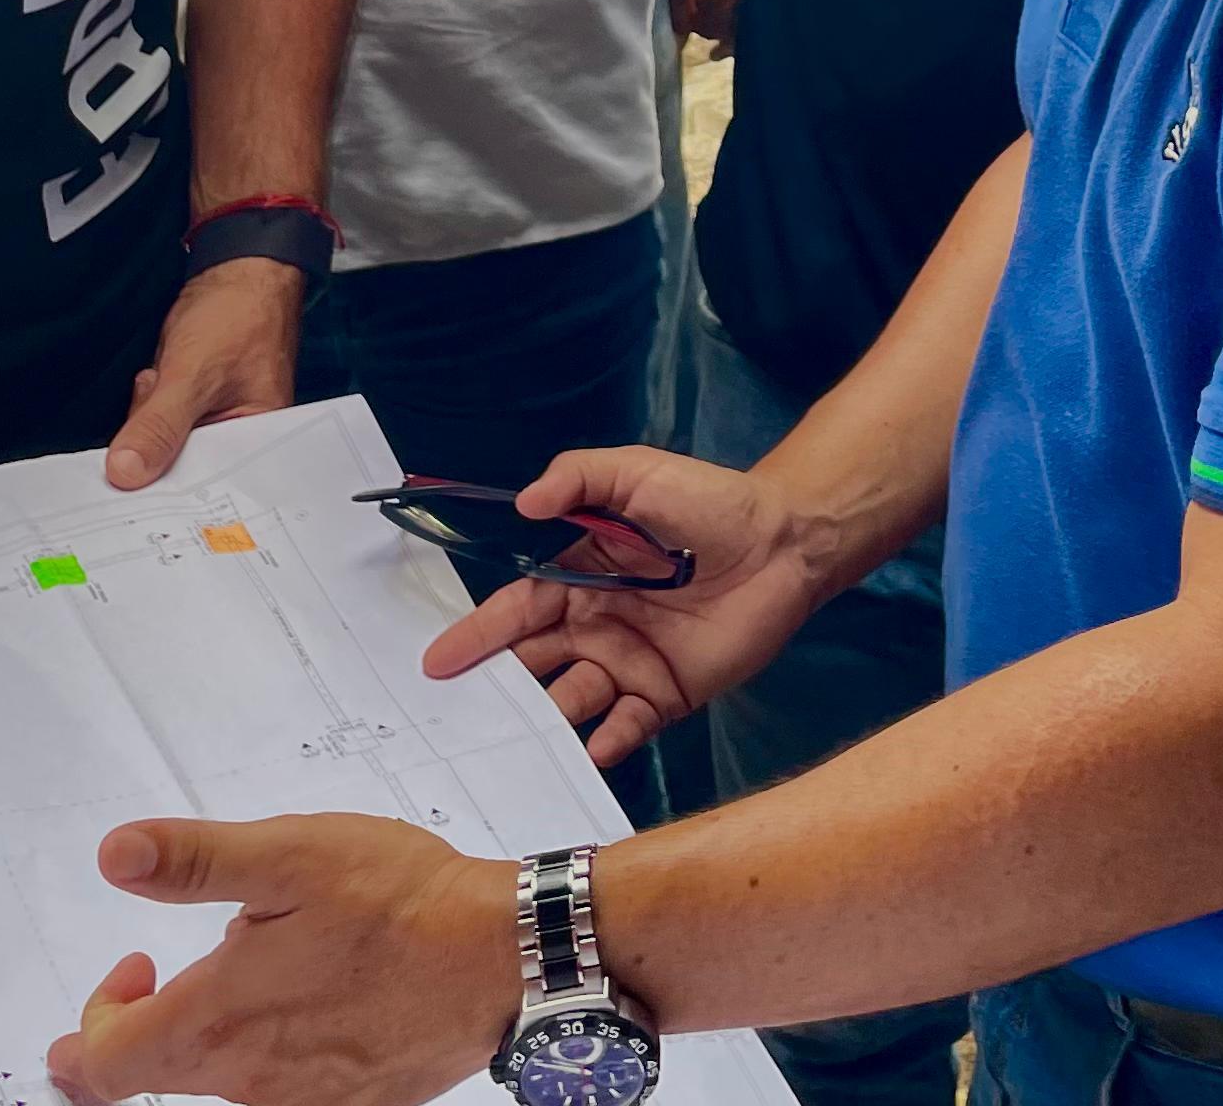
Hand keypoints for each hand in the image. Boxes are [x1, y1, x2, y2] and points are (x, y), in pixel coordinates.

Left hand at [48, 813, 510, 1105]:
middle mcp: (248, 1080)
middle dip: (138, 1030)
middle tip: (149, 981)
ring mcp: (299, 1101)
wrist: (500, 956)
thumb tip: (116, 854)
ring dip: (213, 1034)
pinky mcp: (348, 1104)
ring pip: (222, 1083)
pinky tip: (310, 1000)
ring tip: (256, 968)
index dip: (95, 1019)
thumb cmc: (398, 902)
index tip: (132, 965)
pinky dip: (272, 1053)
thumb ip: (193, 860)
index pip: (105, 1063)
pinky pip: (284, 1091)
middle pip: (156, 1079)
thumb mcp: (289, 854)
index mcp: (218, 1020)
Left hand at [106, 257, 302, 488]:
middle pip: (183, 471)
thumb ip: (160, 425)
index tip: (129, 486)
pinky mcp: (197, 406)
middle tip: (157, 397)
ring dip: (150, 414)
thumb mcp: (193, 374)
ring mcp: (217, 422)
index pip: (210, 489)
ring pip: (165, 444)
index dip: (168, 492)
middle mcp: (241, 440)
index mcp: (260, 443)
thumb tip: (124, 474)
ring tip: (163, 377)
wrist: (238, 267)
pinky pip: (163, 422)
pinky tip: (160, 375)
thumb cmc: (239, 314)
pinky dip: (152, 401)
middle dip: (156, 441)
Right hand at [424, 444, 828, 765]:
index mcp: (580, 577)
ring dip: (545, 720)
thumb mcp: (638, 475)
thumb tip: (525, 502)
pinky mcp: (669, 694)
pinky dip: (610, 740)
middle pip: (534, 663)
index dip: (478, 634)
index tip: (437, 663)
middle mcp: (596, 627)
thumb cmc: (710, 503)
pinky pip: (630, 725)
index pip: (518, 610)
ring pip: (573, 699)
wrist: (785, 542)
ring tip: (515, 744)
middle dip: (497, 687)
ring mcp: (631, 664)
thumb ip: (580, 480)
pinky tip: (595, 748)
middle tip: (457, 718)